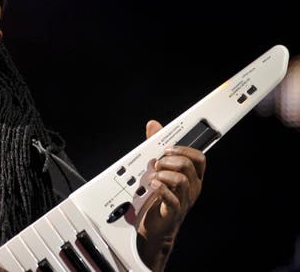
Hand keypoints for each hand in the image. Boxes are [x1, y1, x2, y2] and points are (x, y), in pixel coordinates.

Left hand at [137, 120, 206, 269]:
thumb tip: (153, 125)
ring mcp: (184, 200)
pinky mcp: (173, 211)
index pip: (199, 158)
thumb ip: (156, 147)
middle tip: (157, 162)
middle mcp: (191, 188)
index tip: (168, 149)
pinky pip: (171, 198)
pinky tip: (153, 184)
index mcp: (192, 177)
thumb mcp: (159, 168)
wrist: (156, 226)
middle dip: (171, 160)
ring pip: (182, 180)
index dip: (184, 150)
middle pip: (189, 166)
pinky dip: (160, 188)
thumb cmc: (159, 196)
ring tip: (154, 175)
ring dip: (165, 173)